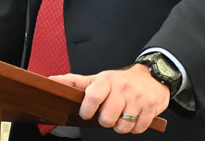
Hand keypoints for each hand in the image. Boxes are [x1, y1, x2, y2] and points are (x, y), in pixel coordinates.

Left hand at [51, 63, 168, 134]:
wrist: (152, 76)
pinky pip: (138, 129)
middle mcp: (122, 88)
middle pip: (107, 118)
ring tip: (122, 115)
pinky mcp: (151, 108)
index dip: (87, 110)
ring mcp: (138, 99)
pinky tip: (134, 116)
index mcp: (107, 81)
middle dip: (106, 121)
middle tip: (109, 114)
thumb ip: (75, 82)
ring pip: (122, 127)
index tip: (87, 113)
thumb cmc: (120, 81)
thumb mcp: (99, 79)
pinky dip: (135, 127)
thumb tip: (52, 80)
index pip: (93, 96)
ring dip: (120, 126)